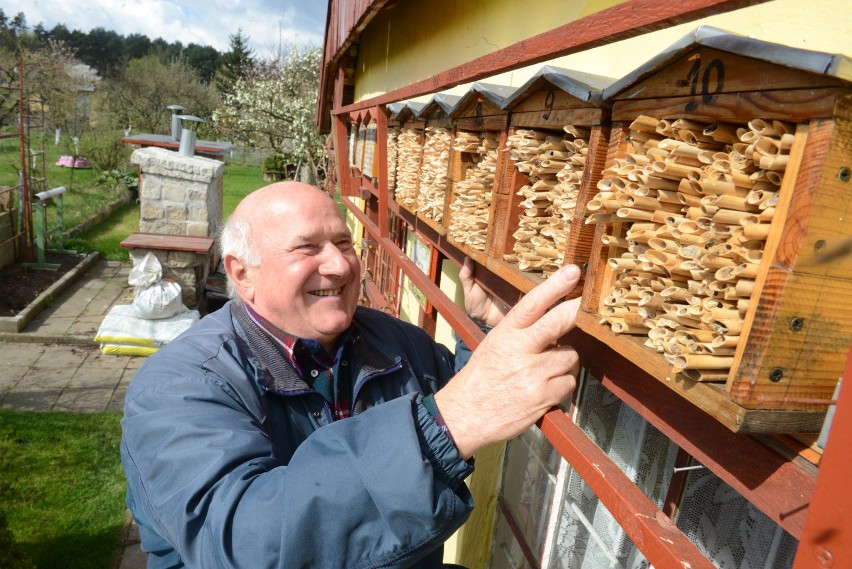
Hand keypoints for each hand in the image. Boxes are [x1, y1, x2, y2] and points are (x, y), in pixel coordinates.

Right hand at [435, 264, 581, 458]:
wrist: (466, 414)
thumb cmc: (482, 376)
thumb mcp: (494, 344)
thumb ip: (521, 331)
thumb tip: (553, 317)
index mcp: (505, 334)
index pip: (532, 304)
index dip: (555, 286)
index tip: (572, 272)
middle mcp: (520, 351)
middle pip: (557, 323)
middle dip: (576, 312)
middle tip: (588, 306)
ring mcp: (533, 375)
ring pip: (570, 356)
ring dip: (565, 360)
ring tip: (548, 367)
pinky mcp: (544, 397)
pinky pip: (569, 382)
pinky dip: (563, 384)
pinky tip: (547, 387)